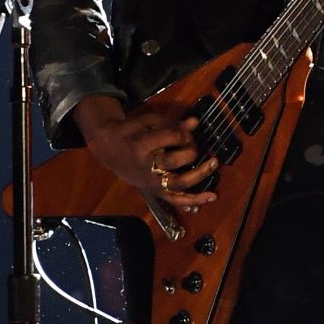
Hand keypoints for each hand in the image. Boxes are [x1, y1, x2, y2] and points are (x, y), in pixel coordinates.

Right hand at [70, 94, 217, 210]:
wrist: (109, 150)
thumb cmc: (131, 132)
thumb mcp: (148, 122)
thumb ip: (172, 123)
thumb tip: (195, 122)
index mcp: (142, 145)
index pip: (171, 138)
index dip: (184, 133)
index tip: (186, 130)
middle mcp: (146, 166)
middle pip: (175, 161)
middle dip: (190, 150)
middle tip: (193, 145)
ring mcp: (151, 182)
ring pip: (178, 184)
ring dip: (199, 175)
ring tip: (213, 164)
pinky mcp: (156, 192)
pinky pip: (177, 200)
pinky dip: (195, 201)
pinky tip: (211, 197)